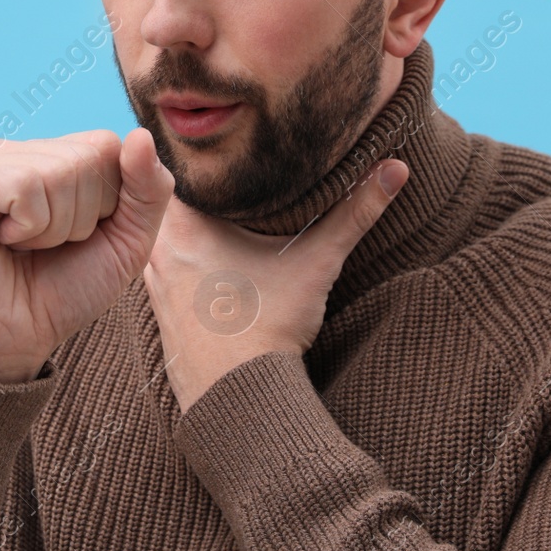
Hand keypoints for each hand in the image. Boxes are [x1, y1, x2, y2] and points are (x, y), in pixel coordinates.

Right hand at [0, 127, 175, 383]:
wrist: (9, 343)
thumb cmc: (63, 293)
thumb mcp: (126, 242)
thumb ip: (147, 189)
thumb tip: (140, 135)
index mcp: (46, 156)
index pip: (106, 144)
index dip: (108, 201)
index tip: (76, 236)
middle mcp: (11, 151)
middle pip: (87, 156)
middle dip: (81, 218)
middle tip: (43, 247)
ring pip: (58, 170)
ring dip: (54, 228)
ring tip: (22, 246)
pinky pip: (24, 186)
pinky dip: (28, 228)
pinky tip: (1, 242)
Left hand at [144, 159, 408, 412]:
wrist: (239, 399)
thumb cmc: (270, 328)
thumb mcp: (315, 263)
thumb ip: (354, 213)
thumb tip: (397, 169)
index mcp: (183, 228)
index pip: (180, 171)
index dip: (203, 158)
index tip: (228, 151)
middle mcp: (158, 251)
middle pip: (171, 203)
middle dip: (197, 192)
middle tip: (228, 176)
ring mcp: (153, 284)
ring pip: (164, 238)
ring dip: (186, 229)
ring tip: (218, 214)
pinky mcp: (160, 312)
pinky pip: (164, 270)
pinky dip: (183, 261)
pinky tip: (210, 263)